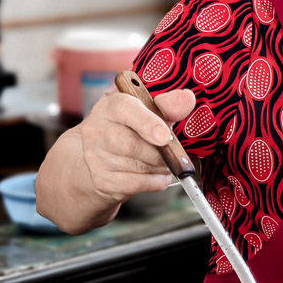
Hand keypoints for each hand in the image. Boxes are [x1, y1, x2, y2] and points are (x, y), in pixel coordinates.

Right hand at [79, 88, 195, 206]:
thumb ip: (168, 105)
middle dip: (160, 152)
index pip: (124, 109)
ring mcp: (95, 157)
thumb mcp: (149, 112)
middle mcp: (97, 130)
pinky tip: (156, 175)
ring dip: (159, 167)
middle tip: (172, 152)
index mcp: (110, 106)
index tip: (165, 137)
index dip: (147, 123)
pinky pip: (135, 184)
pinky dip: (154, 181)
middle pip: (132, 145)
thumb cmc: (133, 129)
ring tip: (163, 161)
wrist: (106, 158)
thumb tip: (187, 98)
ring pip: (137, 166)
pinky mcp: (101, 181)